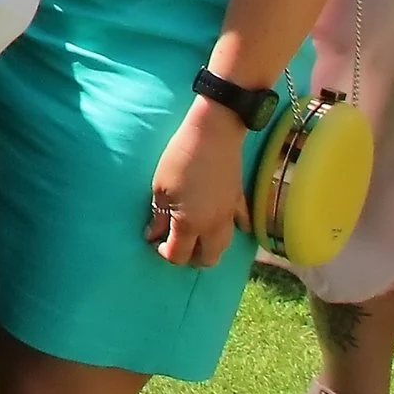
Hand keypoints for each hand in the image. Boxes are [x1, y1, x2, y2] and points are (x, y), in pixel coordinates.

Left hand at [148, 98, 253, 266]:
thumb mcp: (160, 188)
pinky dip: (232, 229)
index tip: (154, 241)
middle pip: (207, 259)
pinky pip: (240, 225)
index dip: (163, 253)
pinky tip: (222, 225)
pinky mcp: (239, 202)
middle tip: (174, 243)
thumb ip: (159, 216)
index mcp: (190, 224)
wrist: (213, 135)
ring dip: (209, 247)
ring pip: (224, 246)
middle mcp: (214, 227)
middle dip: (189, 258)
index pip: (179, 255)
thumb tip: (153, 235)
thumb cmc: (180, 159)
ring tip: (193, 236)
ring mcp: (230, 216)